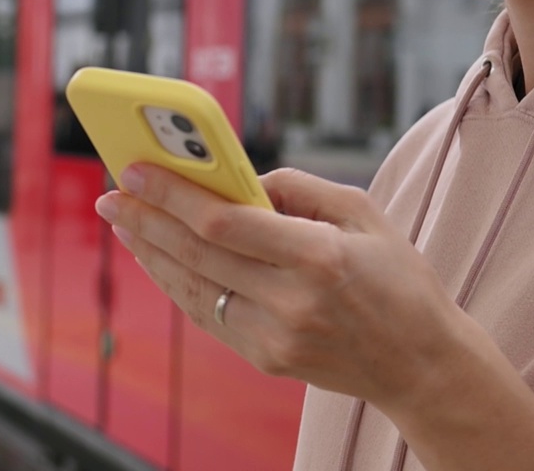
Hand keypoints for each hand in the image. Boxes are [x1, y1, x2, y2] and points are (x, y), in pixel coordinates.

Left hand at [94, 164, 464, 413]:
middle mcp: (291, 302)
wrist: (421, 363)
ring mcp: (276, 337)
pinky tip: (158, 258)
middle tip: (111, 194)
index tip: (135, 170)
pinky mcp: (267, 359)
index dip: (172, 195)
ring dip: (151, 253)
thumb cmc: (398, 278)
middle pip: (196, 254)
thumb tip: (238, 179)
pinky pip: (208, 314)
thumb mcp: (362, 213)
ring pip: (193, 288)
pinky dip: (177, 283)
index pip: (224, 223)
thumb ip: (298, 188)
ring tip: (124, 222)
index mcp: (318, 257)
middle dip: (146, 220)